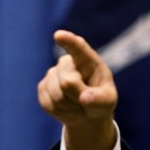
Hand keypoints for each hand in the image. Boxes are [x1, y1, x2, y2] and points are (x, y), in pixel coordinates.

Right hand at [37, 30, 117, 149]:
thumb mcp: (107, 102)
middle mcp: (67, 63)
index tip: (59, 36)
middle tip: (86, 101)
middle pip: (67, 83)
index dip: (69, 41)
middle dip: (77, 97)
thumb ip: (100, 100)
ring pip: (57, 96)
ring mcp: (52, 74)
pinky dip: (60, 112)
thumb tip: (84, 97)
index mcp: (87, 61)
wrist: (87, 113)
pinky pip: (48, 104)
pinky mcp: (42, 88)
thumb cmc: (100, 102)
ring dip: (70, 107)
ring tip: (77, 105)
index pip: (78, 48)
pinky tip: (67, 107)